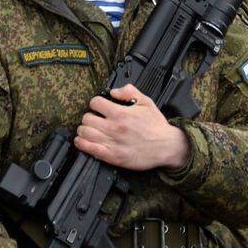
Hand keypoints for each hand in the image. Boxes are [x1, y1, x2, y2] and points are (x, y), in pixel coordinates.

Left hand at [74, 83, 189, 170]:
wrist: (166, 146)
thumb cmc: (156, 126)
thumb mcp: (146, 102)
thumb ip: (129, 92)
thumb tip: (114, 91)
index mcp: (121, 113)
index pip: (95, 103)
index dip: (96, 103)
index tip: (99, 106)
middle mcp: (114, 127)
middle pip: (87, 118)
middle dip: (90, 116)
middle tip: (94, 118)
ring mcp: (112, 142)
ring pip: (85, 133)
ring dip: (84, 129)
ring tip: (88, 129)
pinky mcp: (112, 156)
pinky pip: (89, 149)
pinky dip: (81, 144)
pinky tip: (81, 140)